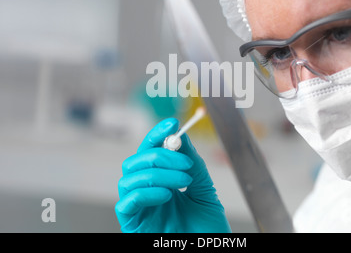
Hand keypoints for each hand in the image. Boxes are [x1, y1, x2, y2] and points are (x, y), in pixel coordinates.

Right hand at [115, 118, 230, 232]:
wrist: (211, 252)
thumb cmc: (206, 228)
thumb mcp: (203, 189)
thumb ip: (192, 164)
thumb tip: (180, 135)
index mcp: (160, 181)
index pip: (150, 151)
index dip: (157, 135)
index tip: (173, 123)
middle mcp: (146, 192)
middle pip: (136, 161)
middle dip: (160, 155)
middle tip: (185, 163)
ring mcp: (138, 209)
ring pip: (129, 179)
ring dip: (158, 174)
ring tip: (183, 181)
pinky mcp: (132, 225)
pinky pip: (127, 202)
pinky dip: (146, 193)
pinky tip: (167, 196)